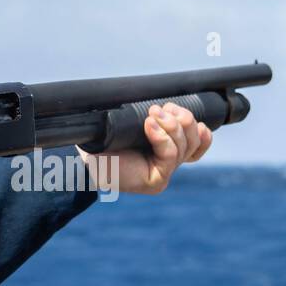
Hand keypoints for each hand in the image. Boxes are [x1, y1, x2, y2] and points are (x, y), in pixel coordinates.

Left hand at [77, 102, 212, 193]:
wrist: (84, 157)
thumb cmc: (105, 140)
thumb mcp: (132, 122)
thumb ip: (153, 115)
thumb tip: (168, 103)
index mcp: (165, 149)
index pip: (198, 143)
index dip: (200, 131)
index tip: (184, 113)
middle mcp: (167, 163)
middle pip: (194, 139)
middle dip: (182, 118)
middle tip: (158, 109)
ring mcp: (164, 173)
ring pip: (184, 146)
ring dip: (171, 125)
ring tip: (151, 115)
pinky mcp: (156, 182)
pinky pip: (169, 156)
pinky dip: (162, 138)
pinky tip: (149, 126)